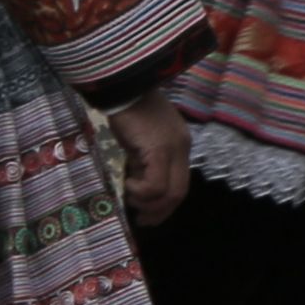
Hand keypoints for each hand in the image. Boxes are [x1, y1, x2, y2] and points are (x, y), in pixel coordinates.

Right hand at [107, 97, 191, 225]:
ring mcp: (173, 148)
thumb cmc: (126, 109)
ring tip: (129, 195)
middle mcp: (182, 147)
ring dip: (146, 202)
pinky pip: (155, 185)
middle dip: (159, 212)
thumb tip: (137, 188)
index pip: (180, 184)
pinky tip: (127, 182)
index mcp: (180, 145)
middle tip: (140, 219)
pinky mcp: (159, 149)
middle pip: (179, 192)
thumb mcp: (139, 140)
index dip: (165, 205)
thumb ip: (144, 161)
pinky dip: (141, 191)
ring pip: (169, 192)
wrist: (122, 84)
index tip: (147, 215)